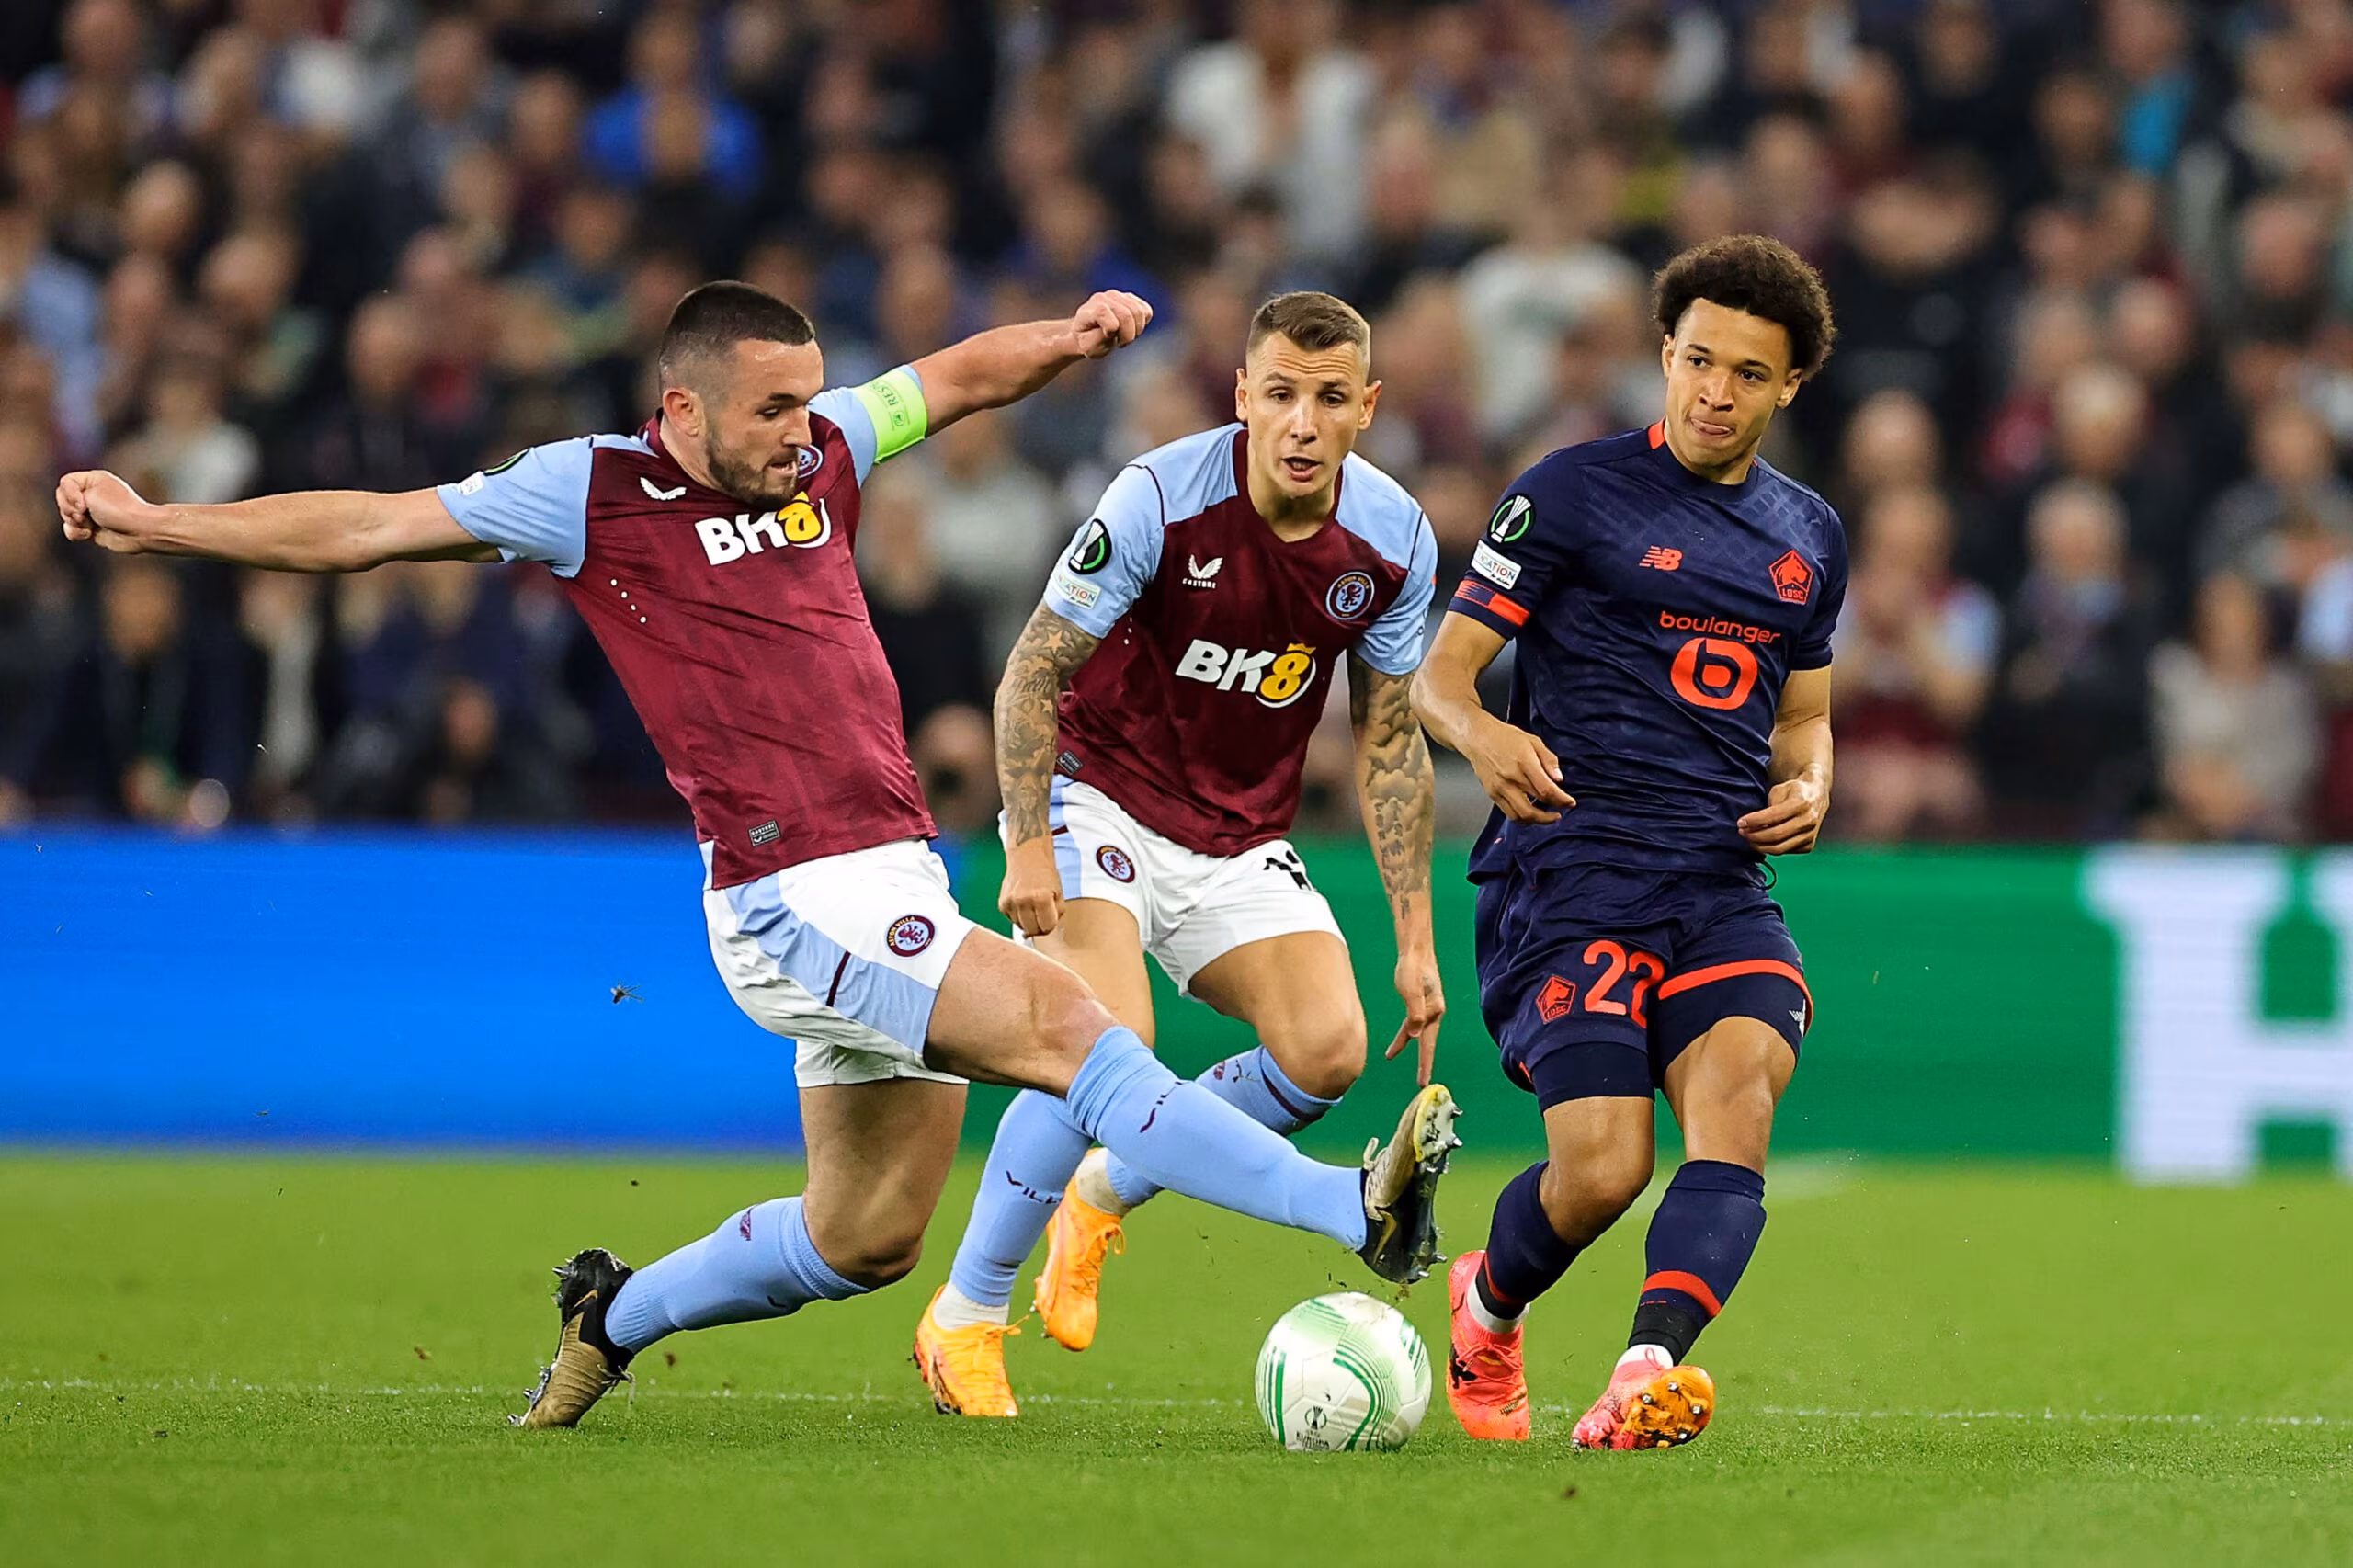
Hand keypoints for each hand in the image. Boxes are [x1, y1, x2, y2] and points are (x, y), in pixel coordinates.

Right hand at [57, 470, 160, 553]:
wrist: (139, 531)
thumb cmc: (119, 510)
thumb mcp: (92, 494)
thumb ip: (72, 495)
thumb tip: (71, 509)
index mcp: (93, 480)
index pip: (65, 482)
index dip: (69, 495)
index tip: (83, 505)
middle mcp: (91, 494)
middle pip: (62, 500)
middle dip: (70, 510)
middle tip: (84, 514)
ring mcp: (91, 512)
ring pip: (66, 516)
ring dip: (74, 522)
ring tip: (89, 525)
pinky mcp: (91, 527)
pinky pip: (71, 529)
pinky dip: (76, 532)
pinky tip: (89, 534)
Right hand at [999, 835, 1065, 937]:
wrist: (1027, 855)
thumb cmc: (1045, 874)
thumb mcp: (1059, 893)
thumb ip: (1056, 914)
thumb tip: (1044, 931)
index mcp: (1041, 898)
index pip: (1047, 927)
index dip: (1051, 924)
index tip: (1051, 917)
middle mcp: (1023, 900)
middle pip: (1033, 930)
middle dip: (1039, 927)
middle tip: (1042, 915)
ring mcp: (1010, 902)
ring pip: (1021, 927)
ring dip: (1028, 922)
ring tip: (1033, 907)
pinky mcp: (1002, 903)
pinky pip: (1012, 920)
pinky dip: (1018, 916)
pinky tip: (1023, 904)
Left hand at [1068, 291, 1152, 359]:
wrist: (1089, 334)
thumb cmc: (1089, 343)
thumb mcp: (1089, 348)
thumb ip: (1098, 338)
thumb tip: (1114, 326)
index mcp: (1088, 311)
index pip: (1103, 311)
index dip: (1111, 329)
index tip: (1108, 336)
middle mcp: (1102, 298)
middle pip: (1126, 315)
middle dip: (1128, 335)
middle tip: (1120, 343)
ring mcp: (1117, 296)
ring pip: (1139, 312)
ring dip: (1136, 330)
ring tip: (1125, 336)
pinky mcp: (1130, 298)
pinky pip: (1146, 311)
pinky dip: (1143, 324)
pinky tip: (1132, 328)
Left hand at [1384, 945, 1444, 1086]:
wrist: (1415, 949)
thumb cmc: (1412, 967)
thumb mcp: (1411, 991)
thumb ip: (1414, 1014)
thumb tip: (1415, 1036)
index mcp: (1434, 1010)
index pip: (1428, 1043)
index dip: (1425, 1063)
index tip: (1423, 1081)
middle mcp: (1434, 1011)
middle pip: (1426, 1042)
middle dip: (1422, 1061)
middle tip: (1420, 1081)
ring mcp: (1428, 1007)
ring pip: (1416, 1032)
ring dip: (1404, 1043)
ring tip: (1390, 1055)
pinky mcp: (1421, 1002)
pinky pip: (1412, 1023)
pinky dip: (1404, 1033)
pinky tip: (1398, 1039)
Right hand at [1463, 714, 1573, 823]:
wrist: (1478, 737)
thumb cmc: (1505, 737)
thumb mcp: (1533, 741)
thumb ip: (1548, 760)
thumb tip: (1559, 779)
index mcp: (1524, 763)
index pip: (1546, 790)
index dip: (1561, 800)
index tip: (1570, 803)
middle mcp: (1511, 778)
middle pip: (1534, 807)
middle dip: (1551, 815)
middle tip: (1560, 813)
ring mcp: (1500, 788)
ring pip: (1520, 816)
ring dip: (1536, 820)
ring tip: (1546, 816)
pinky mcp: (1492, 793)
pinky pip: (1509, 813)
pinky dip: (1522, 817)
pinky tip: (1530, 811)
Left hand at [1739, 774, 1827, 853]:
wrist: (1816, 795)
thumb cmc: (1794, 791)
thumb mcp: (1779, 790)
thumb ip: (1768, 807)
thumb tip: (1753, 825)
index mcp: (1801, 803)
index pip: (1773, 816)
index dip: (1754, 821)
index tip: (1740, 822)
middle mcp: (1809, 820)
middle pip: (1776, 835)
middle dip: (1754, 836)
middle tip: (1742, 831)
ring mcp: (1810, 835)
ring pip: (1780, 848)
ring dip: (1759, 846)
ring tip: (1749, 838)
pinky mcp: (1809, 845)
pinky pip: (1785, 852)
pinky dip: (1770, 848)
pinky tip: (1762, 841)